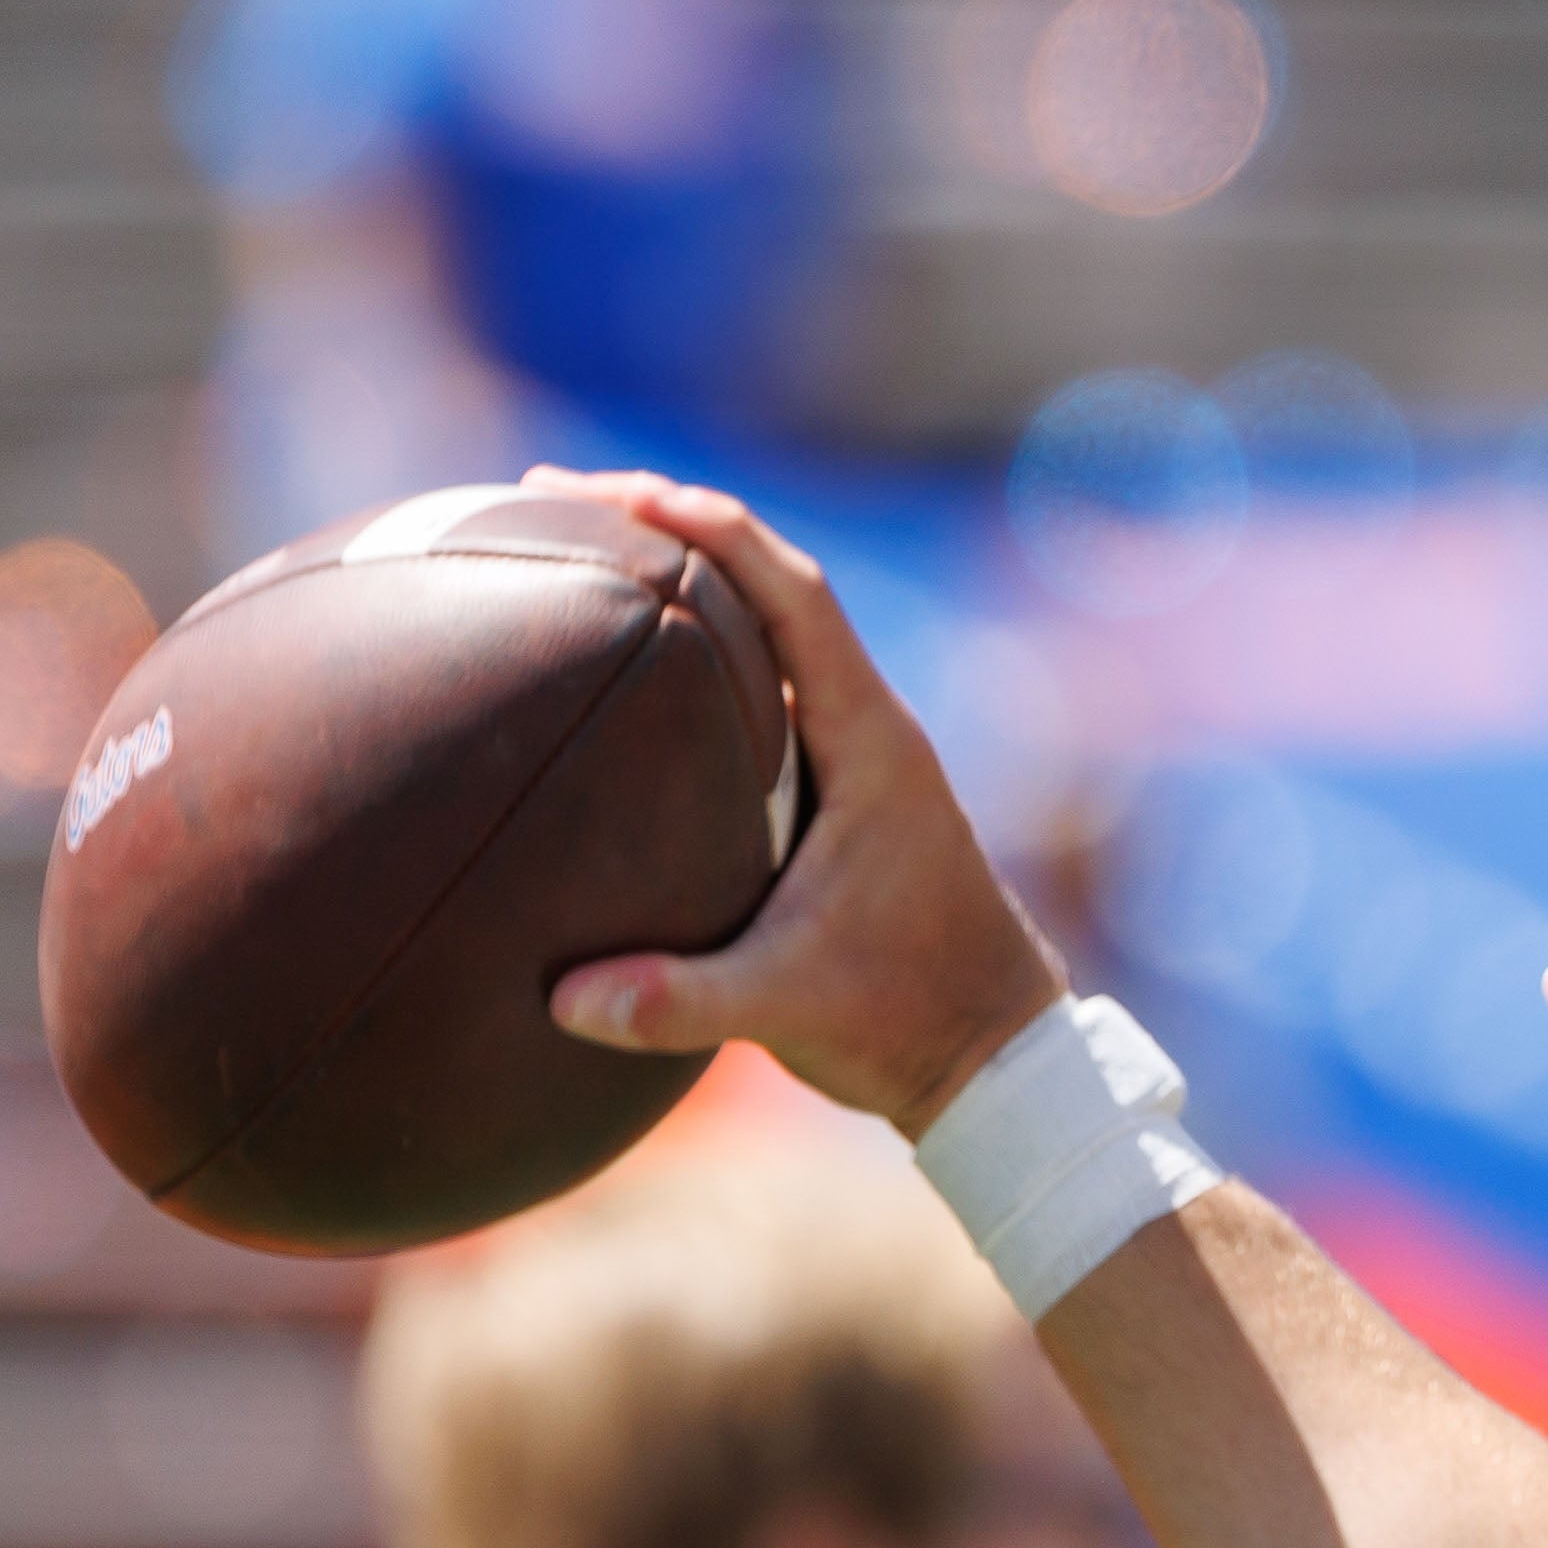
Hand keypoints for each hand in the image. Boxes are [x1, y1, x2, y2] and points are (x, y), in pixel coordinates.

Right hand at [534, 470, 1067, 1135]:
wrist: (992, 1055)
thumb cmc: (910, 1018)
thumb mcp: (791, 1009)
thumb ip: (681, 1002)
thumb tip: (564, 999)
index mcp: (872, 742)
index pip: (794, 596)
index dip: (713, 529)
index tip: (620, 492)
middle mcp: (866, 727)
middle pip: (770, 584)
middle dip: (672, 525)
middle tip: (555, 498)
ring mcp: (852, 754)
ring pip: (766, 631)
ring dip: (683, 583)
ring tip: (573, 550)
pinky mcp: (833, 791)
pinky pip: (759, 689)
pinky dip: (692, 657)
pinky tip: (620, 669)